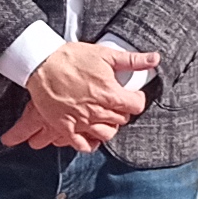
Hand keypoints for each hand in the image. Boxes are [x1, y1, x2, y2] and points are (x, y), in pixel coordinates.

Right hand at [9, 38, 158, 150]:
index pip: (136, 106)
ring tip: (105, 116)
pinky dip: (90, 143)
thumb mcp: (105, 54)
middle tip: (115, 102)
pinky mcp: (65, 127)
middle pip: (122, 120)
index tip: (131, 95)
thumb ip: (132, 60)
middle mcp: (97, 110)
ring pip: (106, 134)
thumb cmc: (72, 57)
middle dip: (122, 110)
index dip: (136, 99)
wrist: (42, 63)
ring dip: (109, 126)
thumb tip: (155, 59)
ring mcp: (81, 120)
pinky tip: (91, 135)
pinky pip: (82, 145)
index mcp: (109, 93)